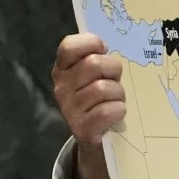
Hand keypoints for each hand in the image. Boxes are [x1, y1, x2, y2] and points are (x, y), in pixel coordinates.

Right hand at [51, 34, 124, 178]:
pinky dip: (118, 110)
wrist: (97, 135)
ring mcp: (69, 108)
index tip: (103, 51)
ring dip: (118, 93)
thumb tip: (105, 46)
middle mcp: (61, 87)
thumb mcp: (97, 74)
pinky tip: (116, 113)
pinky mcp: (81, 128)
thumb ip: (98, 57)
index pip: (69, 45)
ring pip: (103, 88)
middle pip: (95, 64)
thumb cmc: (101, 97)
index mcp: (63, 69)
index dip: (91, 43)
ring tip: (115, 100)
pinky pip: (107, 110)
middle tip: (114, 81)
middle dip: (113, 71)